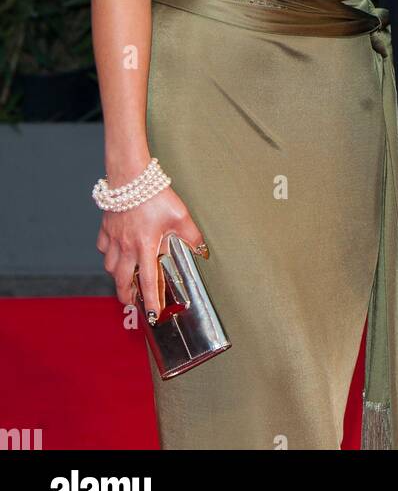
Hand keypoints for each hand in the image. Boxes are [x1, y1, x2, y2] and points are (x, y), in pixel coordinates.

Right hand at [96, 184, 206, 320]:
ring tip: (124, 280)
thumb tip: (202, 249)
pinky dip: (107, 254)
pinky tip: (113, 253)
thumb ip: (191, 235)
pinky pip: (103, 247)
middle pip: (122, 280)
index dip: (151, 301)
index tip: (153, 315)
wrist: (130, 175)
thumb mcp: (180, 215)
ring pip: (109, 266)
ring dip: (116, 276)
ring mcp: (113, 238)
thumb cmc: (154, 194)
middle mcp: (127, 247)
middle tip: (132, 303)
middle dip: (126, 296)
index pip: (148, 281)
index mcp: (145, 247)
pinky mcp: (106, 227)